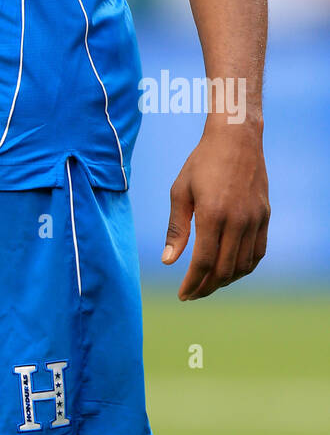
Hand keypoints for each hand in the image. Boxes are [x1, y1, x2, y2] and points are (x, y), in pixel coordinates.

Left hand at [163, 123, 269, 299]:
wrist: (236, 139)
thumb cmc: (202, 163)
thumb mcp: (180, 191)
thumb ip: (176, 228)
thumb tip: (168, 262)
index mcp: (212, 214)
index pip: (204, 262)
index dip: (192, 283)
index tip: (182, 294)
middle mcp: (237, 220)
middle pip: (224, 270)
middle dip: (206, 287)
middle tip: (192, 293)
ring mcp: (255, 219)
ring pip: (243, 266)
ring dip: (225, 280)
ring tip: (208, 283)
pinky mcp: (265, 217)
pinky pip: (258, 253)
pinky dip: (244, 268)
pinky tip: (230, 270)